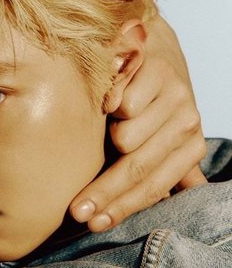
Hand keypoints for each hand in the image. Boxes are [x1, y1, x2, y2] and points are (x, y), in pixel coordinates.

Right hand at [70, 15, 207, 231]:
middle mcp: (189, 121)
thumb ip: (171, 168)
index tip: (92, 222)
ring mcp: (176, 95)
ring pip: (126, 138)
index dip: (122, 207)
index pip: (154, 186)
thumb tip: (185, 198)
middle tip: (76, 210)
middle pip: (138, 168)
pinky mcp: (157, 70)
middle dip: (103, 193)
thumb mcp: (164, 135)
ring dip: (105, 135)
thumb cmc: (153, 96)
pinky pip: (122, 104)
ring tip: (101, 122)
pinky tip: (102, 98)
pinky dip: (107, 103)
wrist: (153, 44)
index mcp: (191, 144)